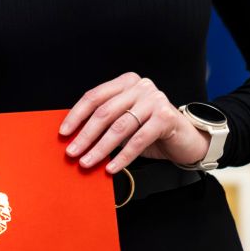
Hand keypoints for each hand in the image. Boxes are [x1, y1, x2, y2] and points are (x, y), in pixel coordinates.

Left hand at [60, 72, 209, 172]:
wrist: (186, 139)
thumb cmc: (150, 130)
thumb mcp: (125, 121)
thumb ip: (105, 122)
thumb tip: (73, 137)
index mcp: (125, 82)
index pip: (94, 96)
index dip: (76, 115)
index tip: (63, 133)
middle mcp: (140, 86)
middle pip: (104, 112)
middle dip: (85, 135)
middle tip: (72, 152)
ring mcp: (155, 99)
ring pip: (119, 127)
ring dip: (100, 148)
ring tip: (87, 162)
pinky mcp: (166, 117)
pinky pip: (138, 139)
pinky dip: (123, 156)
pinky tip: (112, 167)